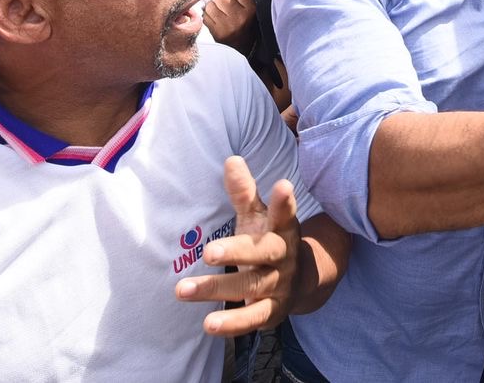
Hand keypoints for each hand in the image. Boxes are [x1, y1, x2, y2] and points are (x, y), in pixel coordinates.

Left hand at [175, 156, 300, 335]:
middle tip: (209, 252)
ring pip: (250, 286)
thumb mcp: (259, 217)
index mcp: (283, 229)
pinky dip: (231, 324)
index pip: (285, 214)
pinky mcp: (272, 312)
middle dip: (237, 251)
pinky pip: (252, 318)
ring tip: (182, 290)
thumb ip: (245, 193)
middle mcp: (284, 257)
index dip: (285, 202)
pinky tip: (208, 325)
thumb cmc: (269, 241)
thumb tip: (231, 159)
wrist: (301, 282)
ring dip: (216, 289)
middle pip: (264, 252)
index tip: (283, 185)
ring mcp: (279, 286)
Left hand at [203, 0, 254, 47]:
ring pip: (210, 6)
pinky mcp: (218, 35)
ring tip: (219, 8)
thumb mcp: (251, 0)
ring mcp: (229, 27)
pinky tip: (216, 17)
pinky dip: (208, 14)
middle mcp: (241, 18)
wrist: (248, 41)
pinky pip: (205, 17)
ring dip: (212, 4)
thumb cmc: (248, 15)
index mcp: (252, 7)